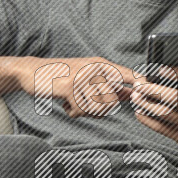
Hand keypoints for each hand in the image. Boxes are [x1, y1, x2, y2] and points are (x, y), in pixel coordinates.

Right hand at [18, 55, 134, 117]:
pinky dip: (72, 112)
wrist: (31, 72)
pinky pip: (81, 110)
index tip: (146, 90)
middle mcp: (94, 68)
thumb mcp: (87, 77)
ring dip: (85, 111)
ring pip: (97, 108)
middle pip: (112, 102)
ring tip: (74, 102)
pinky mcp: (70, 87)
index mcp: (101, 65)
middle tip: (84, 104)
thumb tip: (131, 93)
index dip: (141, 83)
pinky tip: (65, 102)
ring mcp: (83, 77)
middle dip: (99, 110)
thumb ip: (109, 86)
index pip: (128, 74)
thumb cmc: (60, 76)